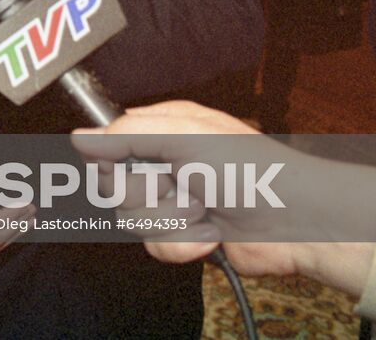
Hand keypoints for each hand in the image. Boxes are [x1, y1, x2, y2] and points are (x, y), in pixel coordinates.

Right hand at [71, 101, 375, 294]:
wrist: (295, 224)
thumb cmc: (252, 170)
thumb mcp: (186, 137)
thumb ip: (127, 133)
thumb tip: (80, 137)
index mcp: (165, 129)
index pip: (108, 140)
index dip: (109, 158)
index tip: (120, 164)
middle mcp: (165, 163)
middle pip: (113, 185)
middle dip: (144, 192)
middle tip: (175, 185)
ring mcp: (174, 201)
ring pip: (132, 220)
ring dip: (170, 220)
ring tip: (202, 210)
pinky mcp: (185, 236)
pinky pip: (156, 246)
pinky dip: (183, 244)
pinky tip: (210, 234)